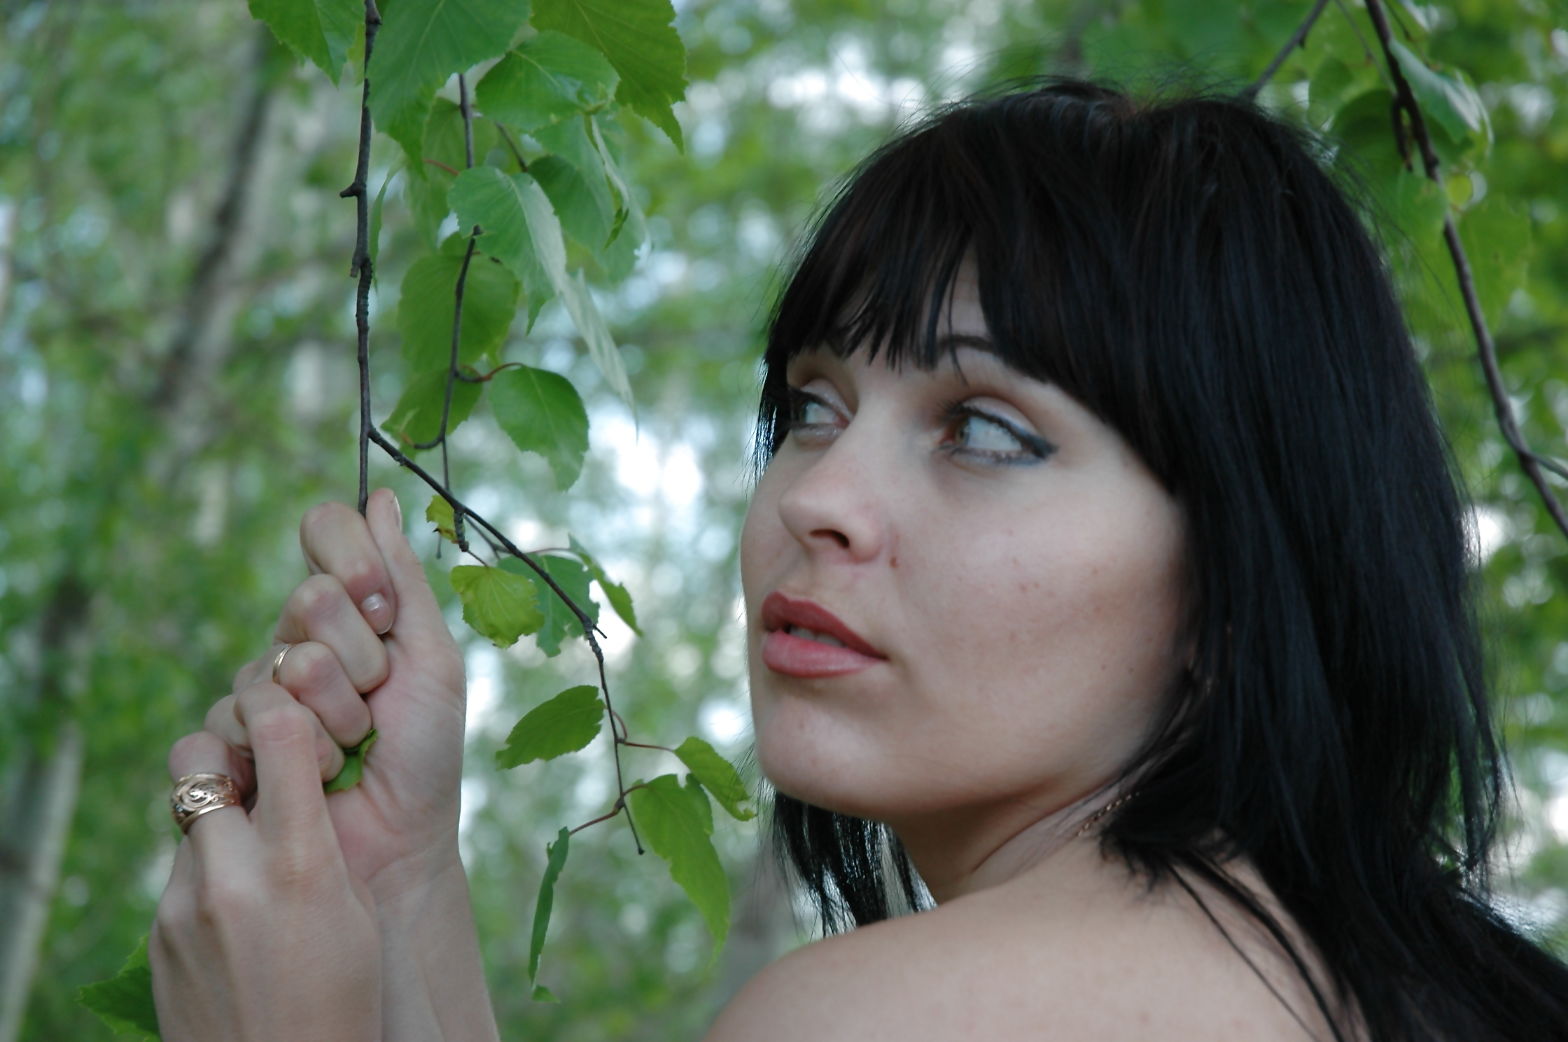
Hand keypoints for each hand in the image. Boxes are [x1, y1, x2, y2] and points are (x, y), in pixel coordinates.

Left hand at [151, 699, 380, 1041]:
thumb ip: (319, 840)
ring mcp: (181, 907)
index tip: (298, 721)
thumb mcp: (355, 912)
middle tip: (258, 774)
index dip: (287, 708)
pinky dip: (209, 873)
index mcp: (301, 863)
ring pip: (188, 816)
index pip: (280, 730)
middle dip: (225, 749)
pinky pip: (180, 873)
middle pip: (199, 753)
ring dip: (220, 818)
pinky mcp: (158, 937)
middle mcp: (231, 875)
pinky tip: (241, 913)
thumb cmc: (345, 1002)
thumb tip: (294, 784)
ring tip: (258, 855)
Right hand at [205, 488, 467, 897]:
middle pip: (309, 600)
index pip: (326, 530)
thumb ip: (404, 581)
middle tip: (379, 703)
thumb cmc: (426, 756)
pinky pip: (242, 713)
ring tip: (351, 750)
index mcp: (351, 609)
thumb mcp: (432, 662)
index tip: (385, 614)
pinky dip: (301, 750)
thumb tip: (378, 493)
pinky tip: (314, 775)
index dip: (354, 561)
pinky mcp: (228, 738)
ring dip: (337, 716)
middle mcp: (299, 638)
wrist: (398, 844)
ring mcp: (258, 686)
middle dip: (362, 660)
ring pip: (284, 662)